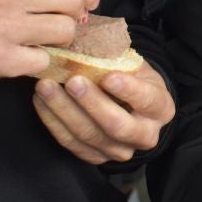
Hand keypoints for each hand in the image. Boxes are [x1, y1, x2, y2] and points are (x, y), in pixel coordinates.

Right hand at [0, 0, 97, 86]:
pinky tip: (18, 56)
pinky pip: (42, 60)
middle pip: (73, 1)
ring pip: (64, 31)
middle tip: (62, 24)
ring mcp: (2, 26)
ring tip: (37, 40)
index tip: (84, 1)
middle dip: (75, 15)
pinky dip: (35, 62)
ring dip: (57, 40)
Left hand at [33, 59, 174, 163]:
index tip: (109, 76)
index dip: (128, 89)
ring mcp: (119, 150)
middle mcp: (144, 135)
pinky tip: (41, 101)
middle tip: (72, 81)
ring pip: (89, 136)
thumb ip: (118, 60)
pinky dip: (53, 121)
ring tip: (46, 86)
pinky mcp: (96, 157)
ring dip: (64, 110)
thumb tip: (88, 44)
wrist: (131, 107)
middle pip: (116, 125)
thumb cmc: (132, 79)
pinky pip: (71, 143)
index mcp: (161, 108)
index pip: (147, 100)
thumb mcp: (135, 66)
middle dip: (91, 103)